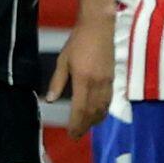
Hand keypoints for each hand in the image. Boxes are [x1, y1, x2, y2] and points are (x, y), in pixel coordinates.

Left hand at [46, 12, 112, 136]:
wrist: (98, 27)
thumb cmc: (77, 42)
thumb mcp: (63, 60)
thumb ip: (58, 82)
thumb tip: (51, 100)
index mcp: (83, 80)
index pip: (80, 108)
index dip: (76, 124)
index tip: (71, 134)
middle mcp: (97, 84)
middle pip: (92, 112)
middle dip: (84, 126)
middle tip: (76, 135)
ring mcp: (107, 81)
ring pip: (102, 108)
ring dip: (94, 120)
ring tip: (85, 127)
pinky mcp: (112, 78)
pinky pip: (108, 100)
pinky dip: (102, 111)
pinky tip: (97, 114)